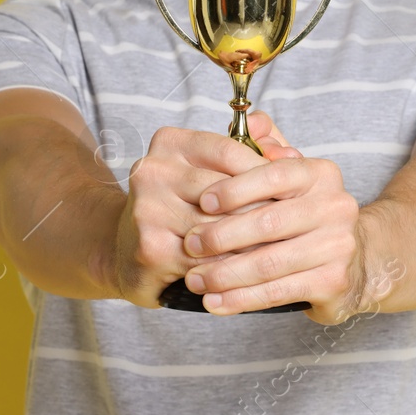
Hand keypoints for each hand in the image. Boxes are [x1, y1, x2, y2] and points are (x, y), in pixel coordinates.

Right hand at [110, 122, 273, 307]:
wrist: (124, 251)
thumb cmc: (180, 207)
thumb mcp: (213, 171)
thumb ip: (254, 152)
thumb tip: (292, 153)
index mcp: (170, 142)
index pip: (231, 150)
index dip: (266, 172)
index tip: (289, 192)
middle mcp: (153, 170)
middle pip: (228, 192)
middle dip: (263, 213)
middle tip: (291, 227)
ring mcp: (148, 209)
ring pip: (222, 228)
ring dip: (252, 244)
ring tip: (275, 250)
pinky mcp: (151, 248)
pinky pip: (208, 259)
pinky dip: (232, 268)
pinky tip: (248, 272)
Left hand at [180, 111, 368, 323]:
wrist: (354, 260)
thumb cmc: (306, 215)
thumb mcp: (291, 177)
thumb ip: (268, 147)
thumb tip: (253, 120)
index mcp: (321, 174)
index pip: (273, 175)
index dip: (235, 188)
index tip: (202, 201)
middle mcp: (336, 206)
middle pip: (268, 222)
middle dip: (221, 235)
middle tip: (189, 245)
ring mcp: (338, 246)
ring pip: (269, 262)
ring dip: (225, 274)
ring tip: (195, 279)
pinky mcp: (334, 282)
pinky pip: (278, 292)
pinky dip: (241, 300)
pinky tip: (215, 303)